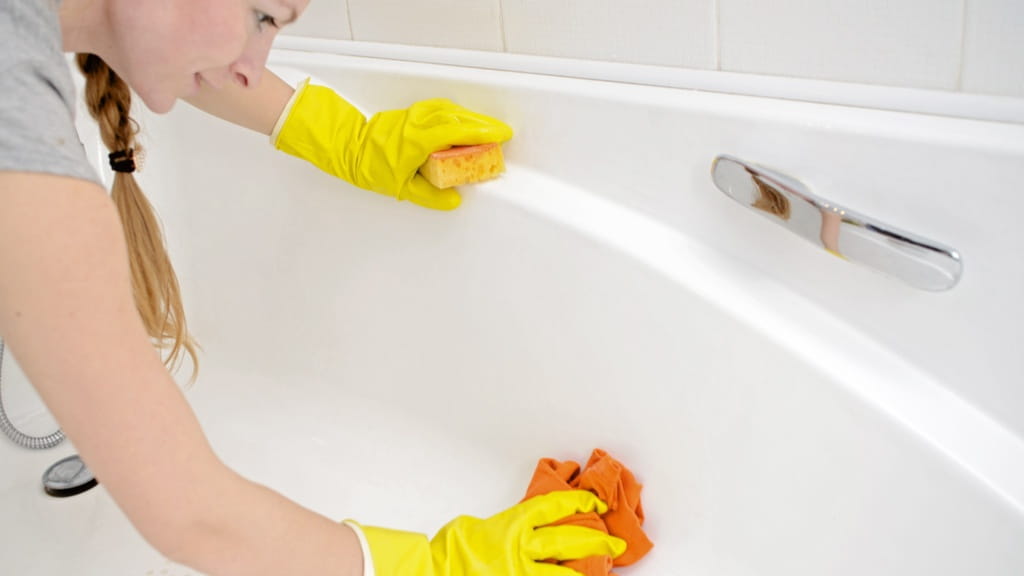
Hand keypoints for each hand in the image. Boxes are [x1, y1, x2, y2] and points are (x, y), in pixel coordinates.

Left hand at [273, 79, 512, 209]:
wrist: (347, 147)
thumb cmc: (369, 166)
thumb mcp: (402, 188)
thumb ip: (430, 196)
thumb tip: (454, 199)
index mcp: (418, 140)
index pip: (457, 132)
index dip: (482, 133)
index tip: (501, 136)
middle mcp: (418, 123)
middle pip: (459, 118)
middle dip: (483, 125)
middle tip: (502, 133)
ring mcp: (414, 115)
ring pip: (450, 110)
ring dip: (471, 118)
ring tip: (488, 129)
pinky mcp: (411, 113)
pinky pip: (440, 108)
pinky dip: (456, 113)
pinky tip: (464, 120)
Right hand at [348, 490, 626, 575]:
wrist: (431, 570)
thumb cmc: (449, 549)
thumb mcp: (477, 527)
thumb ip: (503, 527)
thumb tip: (518, 529)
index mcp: (511, 524)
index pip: (553, 507)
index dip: (578, 502)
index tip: (595, 502)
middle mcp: (520, 548)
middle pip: (568, 541)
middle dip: (596, 542)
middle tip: (616, 544)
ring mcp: (519, 573)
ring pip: (562, 574)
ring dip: (585, 574)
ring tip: (605, 573)